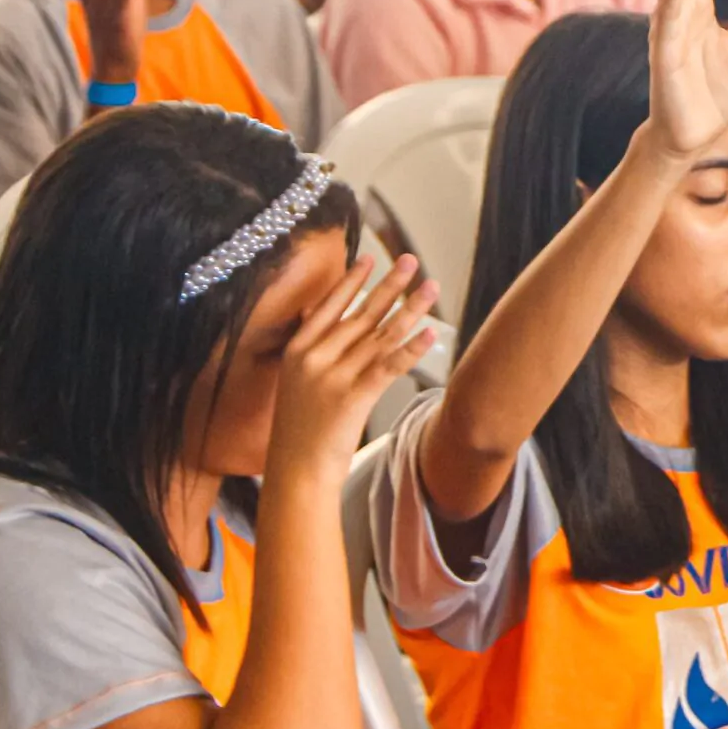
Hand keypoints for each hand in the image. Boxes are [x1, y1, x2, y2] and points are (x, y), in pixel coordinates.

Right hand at [267, 255, 438, 474]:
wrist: (296, 470)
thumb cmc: (300, 428)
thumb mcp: (295, 380)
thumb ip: (311, 346)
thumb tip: (316, 312)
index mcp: (298, 350)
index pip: (330, 305)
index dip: (353, 281)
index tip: (371, 257)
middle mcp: (315, 357)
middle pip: (361, 314)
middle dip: (391, 285)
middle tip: (412, 261)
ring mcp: (333, 376)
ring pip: (380, 334)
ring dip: (411, 308)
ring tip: (431, 288)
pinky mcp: (353, 397)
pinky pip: (388, 365)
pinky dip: (411, 347)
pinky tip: (430, 332)